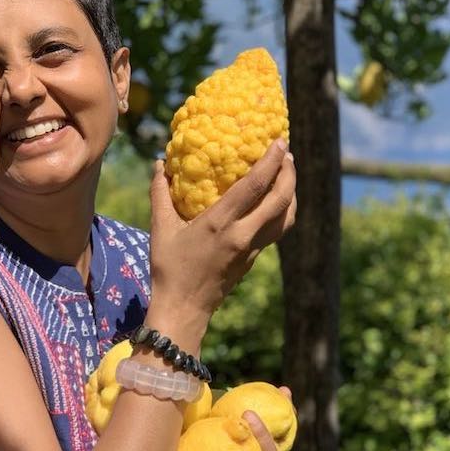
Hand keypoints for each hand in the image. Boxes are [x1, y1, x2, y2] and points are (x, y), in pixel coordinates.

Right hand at [148, 139, 296, 328]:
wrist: (184, 309)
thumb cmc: (169, 268)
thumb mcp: (160, 228)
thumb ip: (160, 193)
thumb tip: (158, 164)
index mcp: (220, 224)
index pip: (255, 186)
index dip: (272, 161)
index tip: (280, 142)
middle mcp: (242, 235)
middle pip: (280, 200)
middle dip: (289, 173)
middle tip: (288, 152)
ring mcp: (252, 248)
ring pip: (285, 217)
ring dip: (291, 193)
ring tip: (286, 173)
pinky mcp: (254, 258)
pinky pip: (277, 229)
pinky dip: (282, 210)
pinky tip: (274, 200)